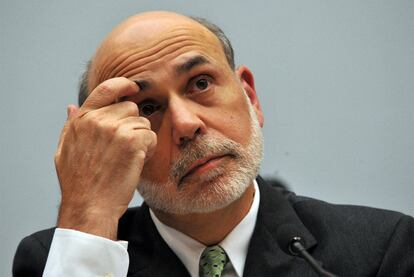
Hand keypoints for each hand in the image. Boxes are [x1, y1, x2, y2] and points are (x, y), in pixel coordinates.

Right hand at [55, 77, 156, 239]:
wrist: (89, 206)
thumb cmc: (79, 182)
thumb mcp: (65, 150)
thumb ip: (71, 125)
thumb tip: (71, 107)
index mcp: (82, 119)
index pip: (106, 88)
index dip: (123, 84)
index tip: (133, 88)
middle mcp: (98, 120)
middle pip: (131, 108)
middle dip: (133, 125)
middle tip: (125, 147)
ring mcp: (115, 129)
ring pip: (143, 123)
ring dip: (141, 139)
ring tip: (128, 158)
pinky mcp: (132, 141)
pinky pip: (151, 136)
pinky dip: (148, 149)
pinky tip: (136, 162)